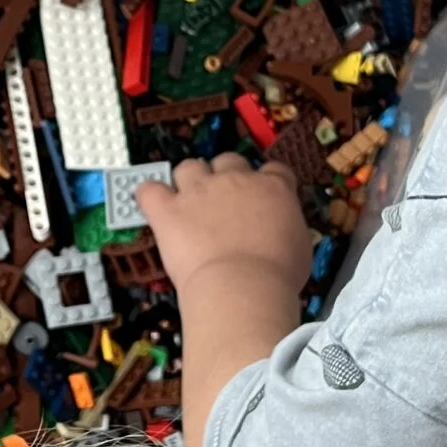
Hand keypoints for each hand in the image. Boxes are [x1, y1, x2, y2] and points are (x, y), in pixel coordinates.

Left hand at [138, 154, 312, 297]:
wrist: (243, 286)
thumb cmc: (276, 276)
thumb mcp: (298, 248)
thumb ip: (285, 228)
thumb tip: (280, 233)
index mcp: (273, 189)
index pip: (272, 170)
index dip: (265, 180)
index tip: (261, 194)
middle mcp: (236, 181)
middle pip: (228, 160)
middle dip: (224, 176)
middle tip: (223, 201)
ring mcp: (199, 191)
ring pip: (189, 167)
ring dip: (187, 180)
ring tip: (187, 201)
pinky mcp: (169, 209)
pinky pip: (149, 189)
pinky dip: (149, 195)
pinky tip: (153, 206)